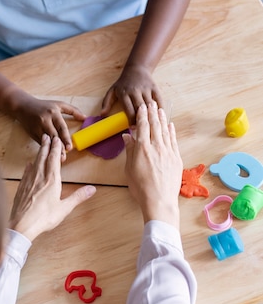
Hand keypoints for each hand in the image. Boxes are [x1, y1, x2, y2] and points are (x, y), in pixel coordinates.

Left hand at [9, 134, 95, 240]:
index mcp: (52, 180)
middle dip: (46, 146)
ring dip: (38, 152)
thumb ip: (78, 197)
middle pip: (43, 157)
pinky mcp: (21, 187)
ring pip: (34, 162)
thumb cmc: (44, 218)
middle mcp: (40, 177)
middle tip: (47, 136)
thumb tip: (92, 189)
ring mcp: (29, 181)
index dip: (56, 148)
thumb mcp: (64, 208)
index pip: (54, 159)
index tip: (57, 139)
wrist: (22, 224)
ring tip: (41, 145)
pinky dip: (29, 166)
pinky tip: (29, 164)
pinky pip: (26, 172)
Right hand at [12, 95, 85, 151]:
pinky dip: (46, 148)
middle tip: (64, 157)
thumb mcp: (59, 104)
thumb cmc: (44, 105)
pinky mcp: (32, 132)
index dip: (66, 138)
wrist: (23, 106)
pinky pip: (40, 142)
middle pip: (54, 136)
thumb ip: (73, 110)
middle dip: (59, 147)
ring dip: (52, 150)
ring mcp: (37, 127)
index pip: (61, 127)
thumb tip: (85, 117)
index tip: (70, 147)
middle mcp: (45, 120)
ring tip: (58, 159)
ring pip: (47, 141)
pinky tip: (50, 154)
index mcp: (53, 113)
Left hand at [101, 63, 162, 123]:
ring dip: (151, 115)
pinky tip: (159, 116)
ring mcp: (145, 89)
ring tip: (152, 125)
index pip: (129, 109)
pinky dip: (160, 109)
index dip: (131, 120)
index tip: (133, 128)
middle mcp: (135, 91)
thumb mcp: (112, 91)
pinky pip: (159, 100)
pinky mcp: (154, 87)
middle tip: (143, 129)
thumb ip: (106, 102)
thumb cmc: (123, 83)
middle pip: (140, 108)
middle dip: (142, 120)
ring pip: (150, 105)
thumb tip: (102, 114)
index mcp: (124, 93)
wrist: (136, 69)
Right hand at [124, 102, 181, 228]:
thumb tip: (127, 136)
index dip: (142, 115)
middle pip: (155, 125)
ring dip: (162, 119)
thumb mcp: (129, 168)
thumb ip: (129, 150)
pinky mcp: (176, 159)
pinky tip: (170, 125)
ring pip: (165, 131)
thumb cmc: (141, 187)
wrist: (159, 201)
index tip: (142, 107)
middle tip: (151, 103)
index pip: (143, 126)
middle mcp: (156, 147)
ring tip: (160, 109)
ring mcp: (168, 152)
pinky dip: (171, 132)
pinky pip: (173, 141)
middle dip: (152, 113)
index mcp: (142, 148)